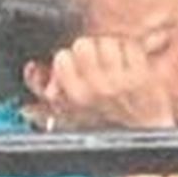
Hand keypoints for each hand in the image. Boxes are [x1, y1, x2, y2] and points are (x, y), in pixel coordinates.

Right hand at [41, 36, 174, 130]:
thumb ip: (45, 91)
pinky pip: (130, 46)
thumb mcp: (70, 112)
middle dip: (90, 50)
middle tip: (100, 63)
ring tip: (117, 64)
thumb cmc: (108, 122)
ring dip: (111, 48)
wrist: (145, 135)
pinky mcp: (144, 75)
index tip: (80, 66)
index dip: (71, 58)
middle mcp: (97, 88)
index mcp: (77, 96)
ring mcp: (122, 81)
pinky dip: (131, 50)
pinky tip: (132, 65)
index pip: (63, 58)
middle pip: (83, 44)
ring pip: (107, 41)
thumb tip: (32, 68)